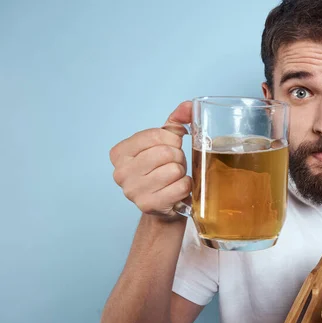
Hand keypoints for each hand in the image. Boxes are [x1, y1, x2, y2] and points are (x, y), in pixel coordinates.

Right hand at [110, 101, 191, 220]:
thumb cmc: (163, 170)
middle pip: (166, 152)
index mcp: (119, 153)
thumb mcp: (165, 142)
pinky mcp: (148, 205)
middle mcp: (120, 172)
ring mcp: (132, 191)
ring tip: (173, 178)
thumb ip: (176, 121)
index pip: (156, 135)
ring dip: (181, 173)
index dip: (172, 140)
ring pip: (174, 169)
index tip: (170, 148)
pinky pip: (180, 187)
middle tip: (173, 166)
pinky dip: (186, 187)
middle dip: (177, 157)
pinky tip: (177, 190)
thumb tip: (189, 105)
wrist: (164, 205)